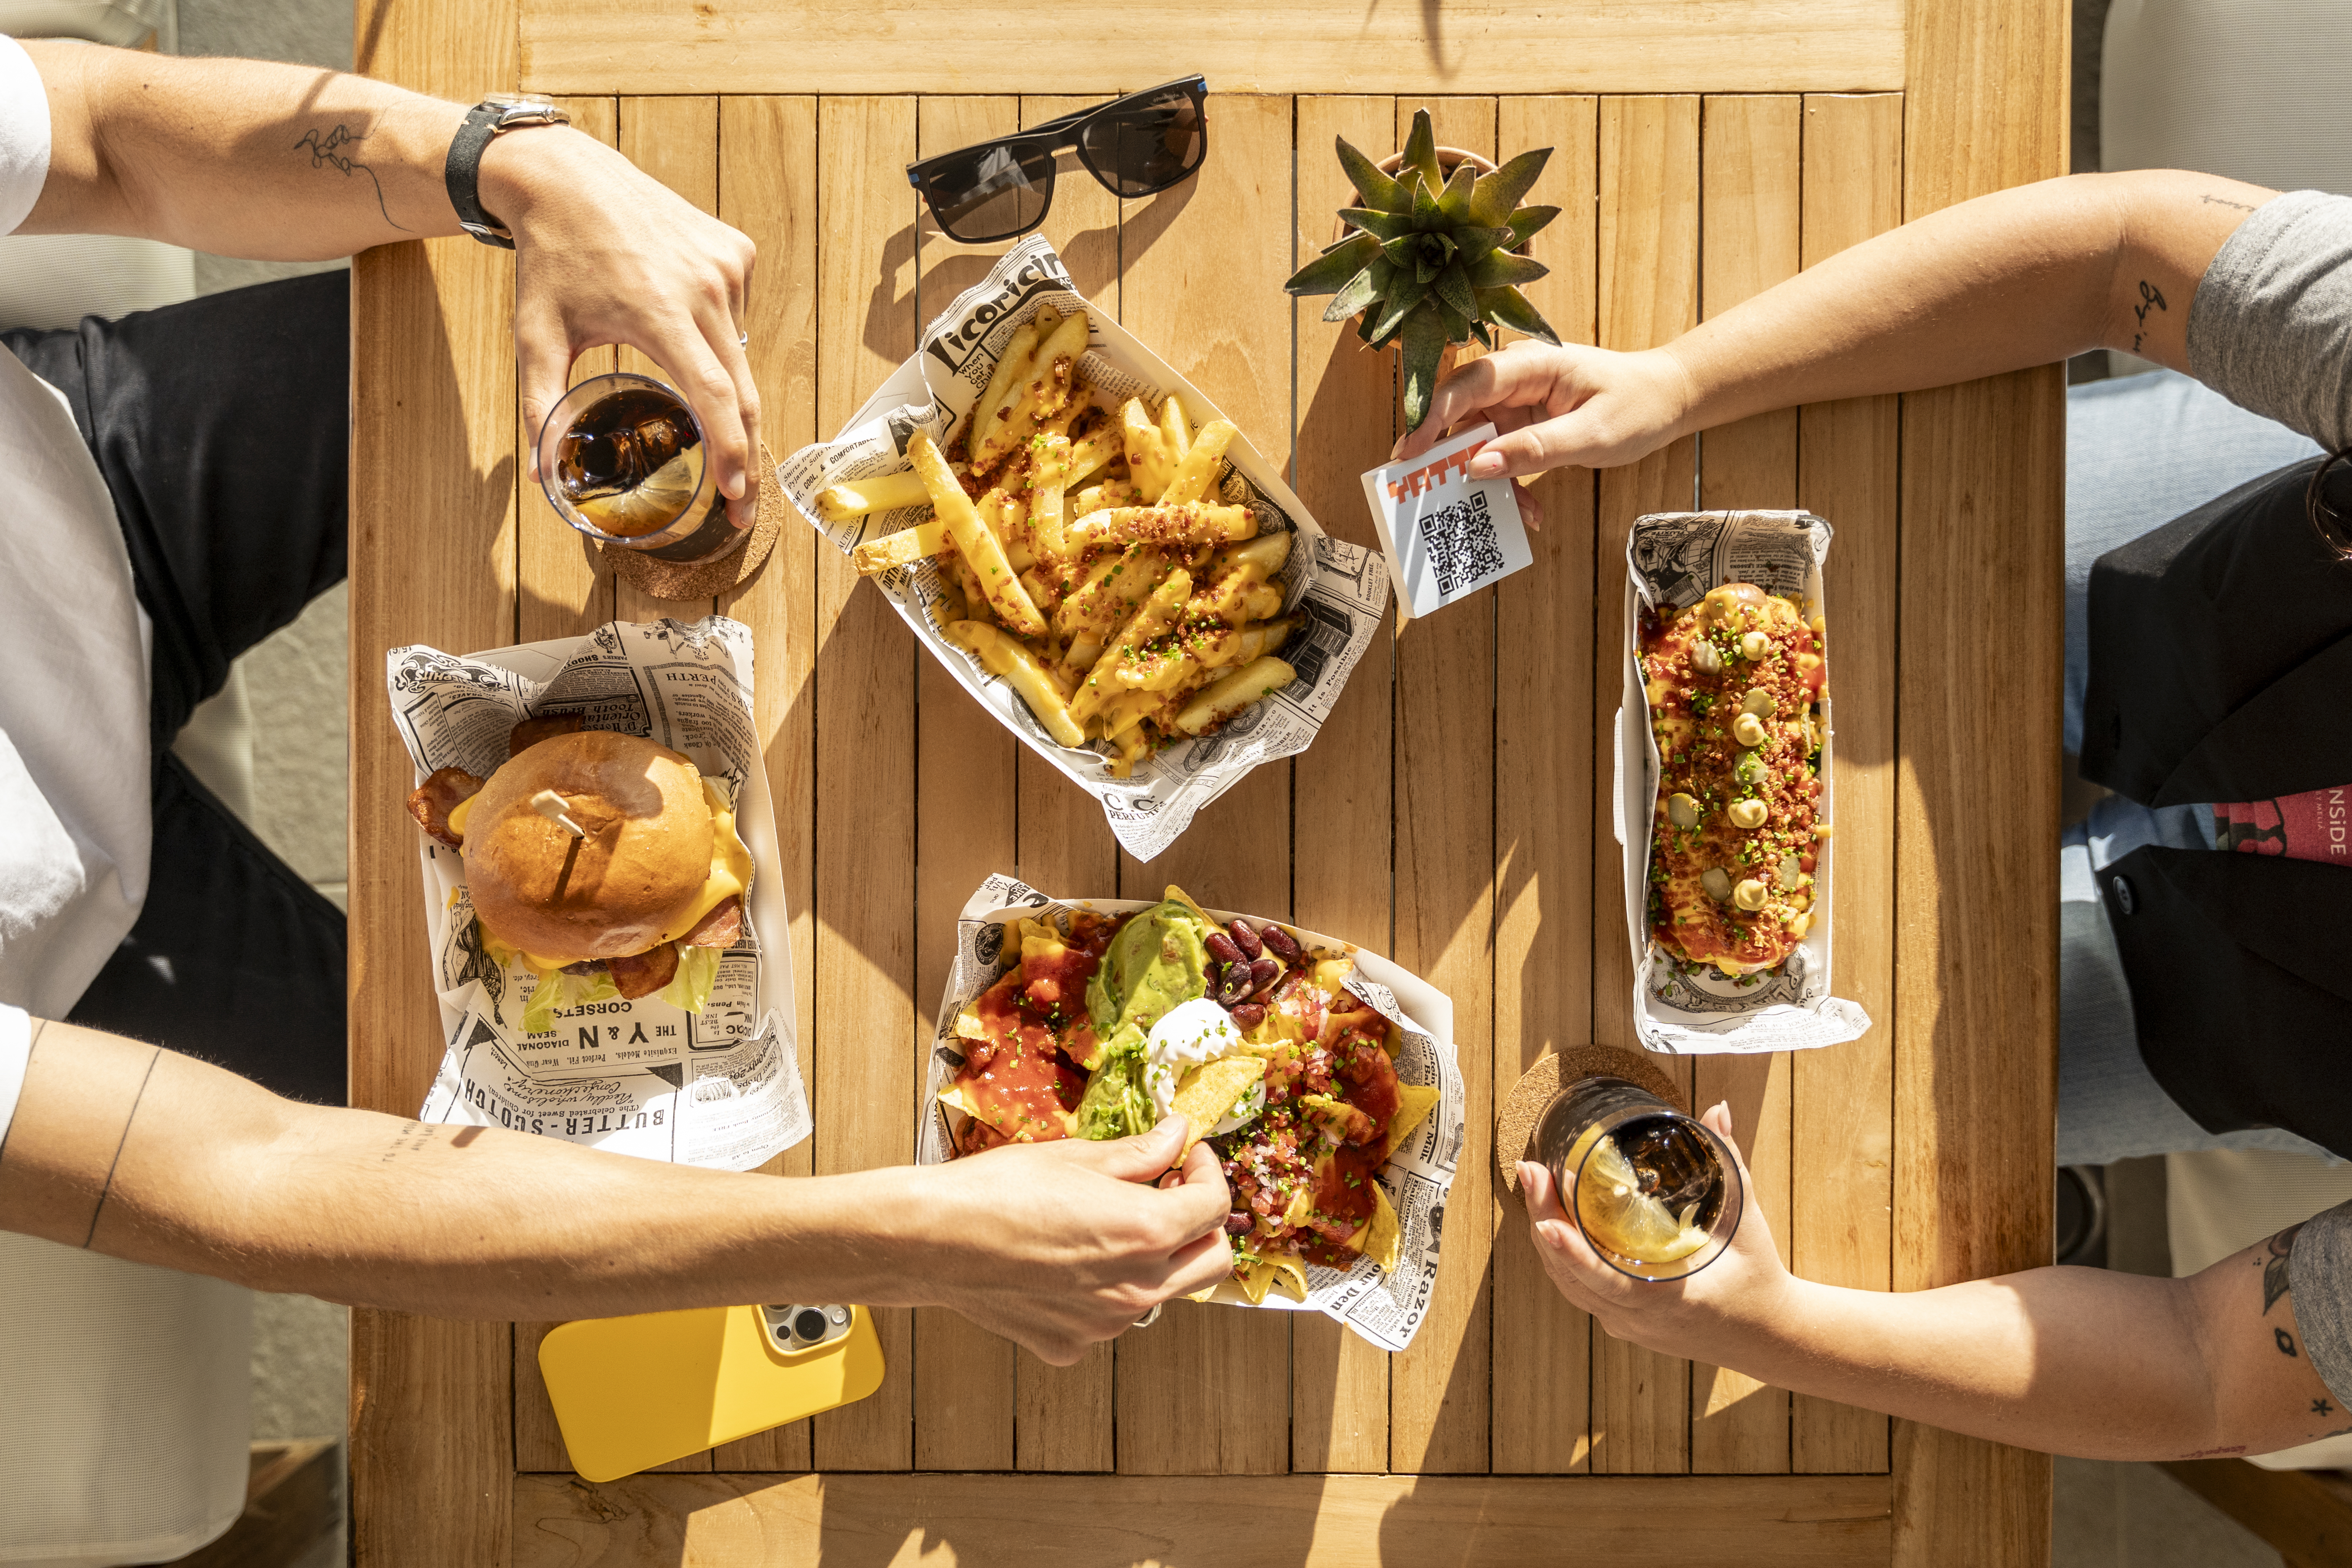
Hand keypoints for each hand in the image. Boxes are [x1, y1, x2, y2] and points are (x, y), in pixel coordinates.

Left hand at [484, 128, 763, 525]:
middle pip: (742, 390)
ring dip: (722, 383)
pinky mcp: (737, 251)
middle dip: (745, 451)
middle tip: (740, 498)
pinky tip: (683, 316)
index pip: (714, 397)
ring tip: (680, 373)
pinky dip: (720, 335)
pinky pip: (740, 317)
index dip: (732, 452)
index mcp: (658, 312)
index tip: (737, 496)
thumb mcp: (537, 334)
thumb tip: (542, 472)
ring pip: (741, 355)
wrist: (566, 177)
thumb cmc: (551, 259)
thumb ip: (541, 405)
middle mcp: (705, 288)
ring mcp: (728, 266)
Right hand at [911, 1118, 1234, 1364]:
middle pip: (1211, 1262)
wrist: (931, 1240)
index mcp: (1144, 1232)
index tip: (1189, 1156)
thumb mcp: (1075, 1157)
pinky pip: (1109, 1317)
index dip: (1208, 1171)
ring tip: (1112, 1220)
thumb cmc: (996, 1191)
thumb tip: (1174, 1137)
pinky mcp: (1071, 1344)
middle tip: (1172, 1190)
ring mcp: (1105, 1324)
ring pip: (1162, 1292)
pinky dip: (1104, 1289)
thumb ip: (1138, 1154)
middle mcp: (1135, 1288)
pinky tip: (1068, 1259)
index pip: (1214, 1205)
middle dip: (1202, 1223)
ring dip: (1155, 1256)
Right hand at [1390, 340, 1694, 496]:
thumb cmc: (1637, 405)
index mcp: (1530, 364)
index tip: (1409, 452)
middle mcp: (1514, 378)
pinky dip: (1507, 483)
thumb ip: (1536, 450)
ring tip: (1505, 510)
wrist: (1667, 399)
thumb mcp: (1592, 435)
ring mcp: (1515, 402)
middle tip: (1426, 492)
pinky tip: (1528, 509)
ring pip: (1475, 440)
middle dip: (1445, 455)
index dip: (1432, 417)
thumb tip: (1480, 466)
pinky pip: (1498, 455)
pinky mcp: (1521, 423)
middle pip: (1459, 412)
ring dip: (1483, 479)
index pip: (1467, 385)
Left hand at [1517, 1101, 1793, 1362]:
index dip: (1569, 1249)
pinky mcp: (1623, 1323)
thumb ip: (1729, 1163)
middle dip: (1544, 1220)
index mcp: (1667, 1297)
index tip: (1544, 1215)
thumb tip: (1717, 1110)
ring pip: (1567, 1285)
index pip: (1604, 1279)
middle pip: (1570, 1276)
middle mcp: (1637, 1317)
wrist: (1767, 1335)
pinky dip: (1560, 1257)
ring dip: (1545, 1237)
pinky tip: (1548, 1220)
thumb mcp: (1746, 1222)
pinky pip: (1579, 1291)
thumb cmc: (1756, 1278)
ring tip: (1533, 1186)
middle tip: (1530, 1171)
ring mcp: (1626, 1324)